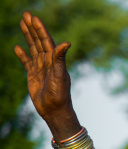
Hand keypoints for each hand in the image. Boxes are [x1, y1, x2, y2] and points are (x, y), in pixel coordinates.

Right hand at [14, 11, 77, 133]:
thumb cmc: (60, 94)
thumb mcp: (60, 74)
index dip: (40, 29)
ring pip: (32, 48)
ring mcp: (40, 68)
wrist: (54, 110)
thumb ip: (60, 58)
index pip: (46, 41)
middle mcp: (48, 62)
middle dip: (32, 28)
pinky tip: (17, 47)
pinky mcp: (33, 76)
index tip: (33, 18)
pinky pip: (27, 62)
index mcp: (54, 60)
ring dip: (28, 36)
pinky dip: (22, 55)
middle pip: (39, 41)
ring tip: (22, 24)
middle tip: (26, 14)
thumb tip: (66, 43)